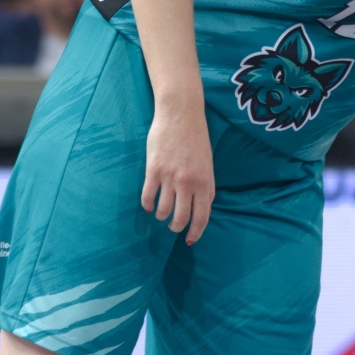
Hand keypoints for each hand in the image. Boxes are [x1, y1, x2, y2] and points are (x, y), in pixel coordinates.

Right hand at [141, 99, 214, 243]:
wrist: (181, 114)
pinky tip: (147, 205)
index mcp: (206, 181)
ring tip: (160, 213)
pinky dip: (147, 205)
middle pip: (181, 218)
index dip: (196, 231)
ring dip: (160, 215)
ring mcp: (170, 177)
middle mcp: (189, 183)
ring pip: (163, 210)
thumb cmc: (196, 138)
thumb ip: (206, 185)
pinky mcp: (153, 171)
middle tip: (172, 227)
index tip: (190, 240)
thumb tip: (203, 207)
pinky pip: (148, 197)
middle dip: (176, 227)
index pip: (202, 215)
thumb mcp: (207, 163)